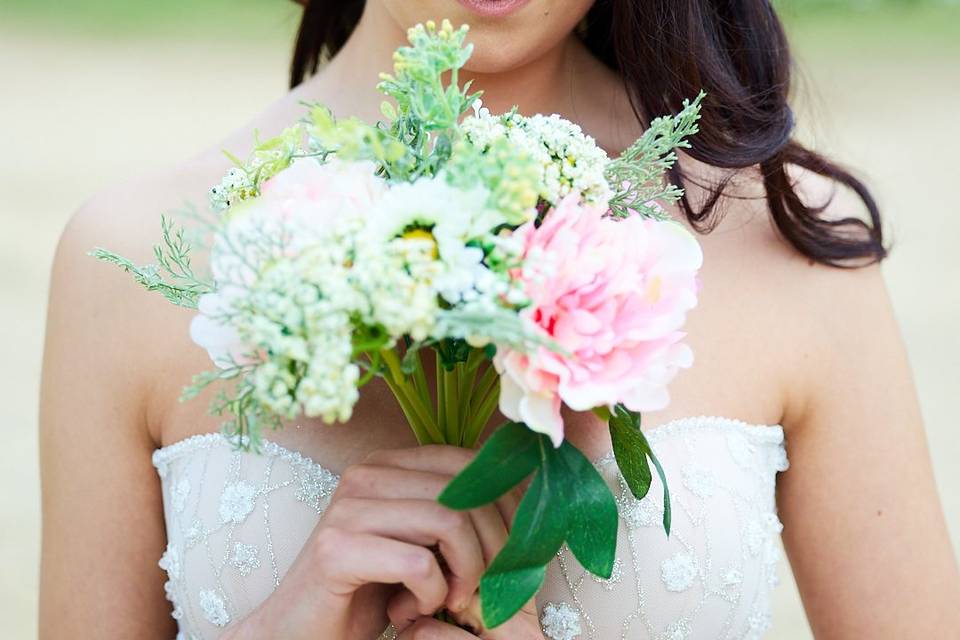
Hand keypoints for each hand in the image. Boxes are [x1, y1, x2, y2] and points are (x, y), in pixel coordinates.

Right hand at [223, 445, 516, 639]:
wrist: (300, 630)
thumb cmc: (369, 589)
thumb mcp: (420, 541)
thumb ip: (454, 512)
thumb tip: (523, 497)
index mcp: (388, 464)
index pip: (468, 462)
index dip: (504, 504)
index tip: (511, 548)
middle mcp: (366, 474)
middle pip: (466, 491)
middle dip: (492, 545)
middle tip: (480, 586)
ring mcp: (348, 508)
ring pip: (449, 522)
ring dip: (465, 572)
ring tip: (451, 599)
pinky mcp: (337, 549)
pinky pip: (417, 563)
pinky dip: (431, 593)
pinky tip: (415, 608)